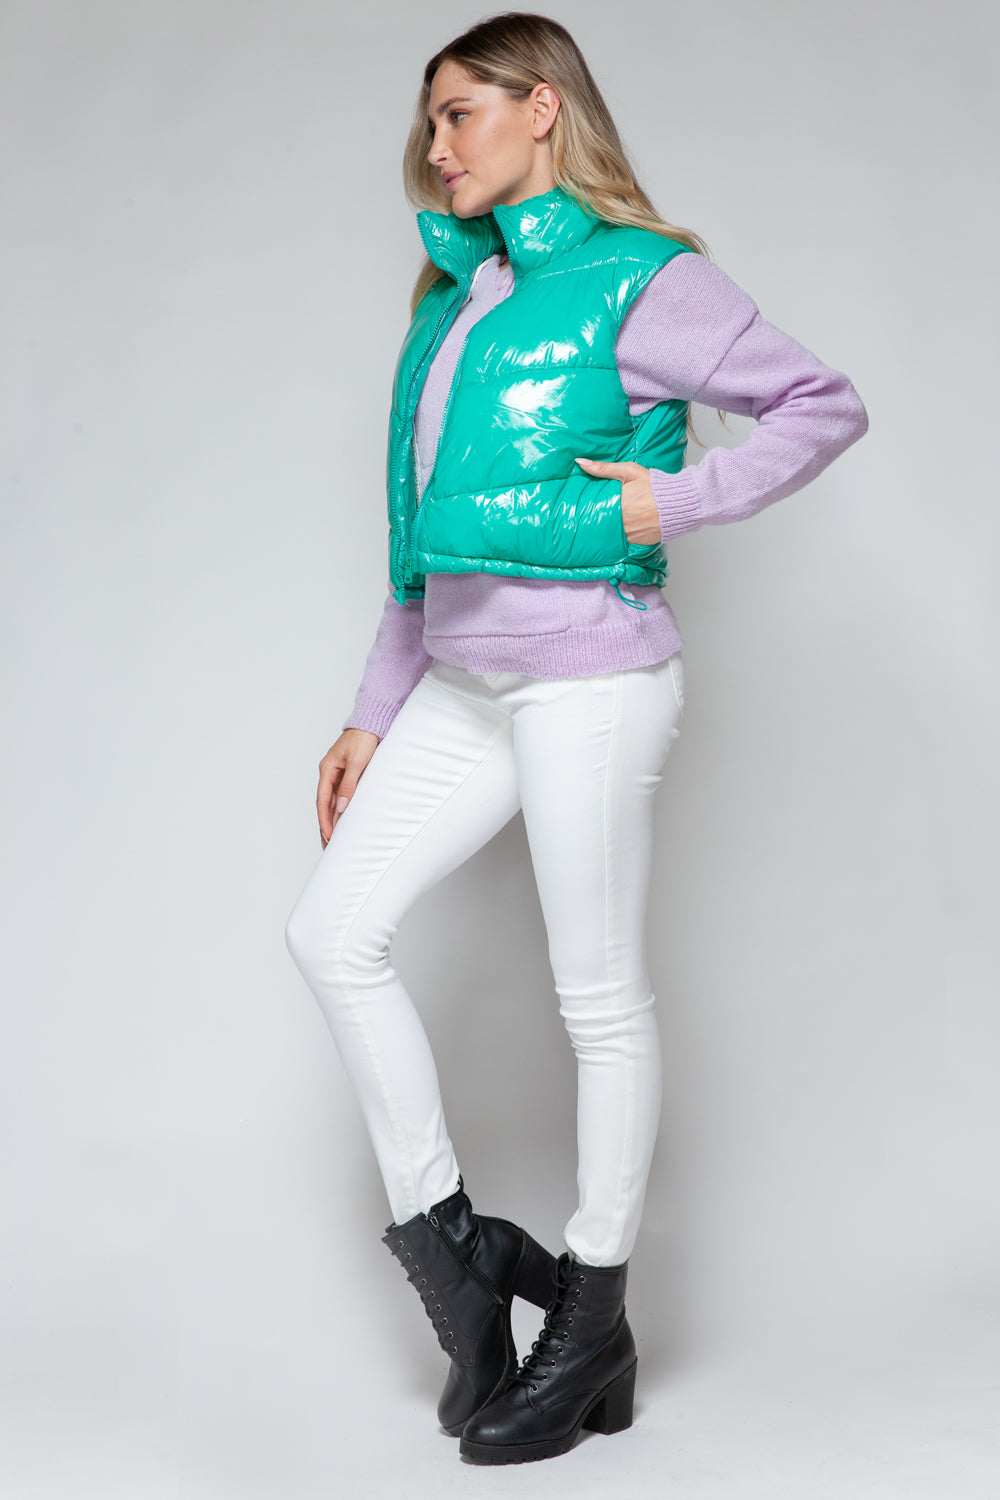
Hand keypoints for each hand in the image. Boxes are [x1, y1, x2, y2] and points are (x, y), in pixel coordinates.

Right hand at [317, 728, 380, 847]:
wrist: (370, 723)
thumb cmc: (363, 739)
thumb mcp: (357, 762)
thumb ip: (349, 784)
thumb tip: (341, 807)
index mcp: (327, 770)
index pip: (322, 800)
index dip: (324, 820)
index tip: (328, 835)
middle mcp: (328, 773)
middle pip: (323, 804)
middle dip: (325, 824)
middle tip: (327, 845)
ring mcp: (336, 774)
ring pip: (330, 801)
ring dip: (331, 819)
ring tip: (332, 838)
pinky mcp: (345, 774)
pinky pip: (339, 795)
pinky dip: (339, 809)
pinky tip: (341, 820)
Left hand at [575, 457, 661, 544]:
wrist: (679, 502)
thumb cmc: (654, 486)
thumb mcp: (629, 472)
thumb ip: (604, 468)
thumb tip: (580, 463)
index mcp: (617, 505)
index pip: (594, 510)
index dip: (589, 509)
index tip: (585, 508)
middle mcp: (622, 523)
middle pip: (601, 524)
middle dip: (599, 519)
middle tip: (595, 516)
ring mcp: (631, 535)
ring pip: (612, 535)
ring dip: (610, 530)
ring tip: (609, 523)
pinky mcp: (639, 543)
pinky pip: (625, 543)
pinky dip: (623, 536)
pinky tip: (625, 529)